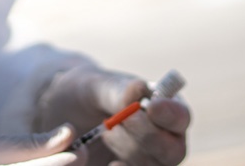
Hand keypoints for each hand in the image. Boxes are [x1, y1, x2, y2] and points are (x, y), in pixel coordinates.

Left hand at [36, 67, 190, 165]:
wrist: (64, 117)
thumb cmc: (86, 94)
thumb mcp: (95, 86)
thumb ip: (117, 90)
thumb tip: (138, 91)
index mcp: (165, 109)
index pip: (181, 116)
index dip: (170, 114)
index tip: (151, 107)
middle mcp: (165, 140)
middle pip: (173, 151)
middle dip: (145, 137)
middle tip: (114, 124)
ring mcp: (148, 162)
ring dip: (128, 152)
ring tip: (106, 132)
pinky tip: (109, 163)